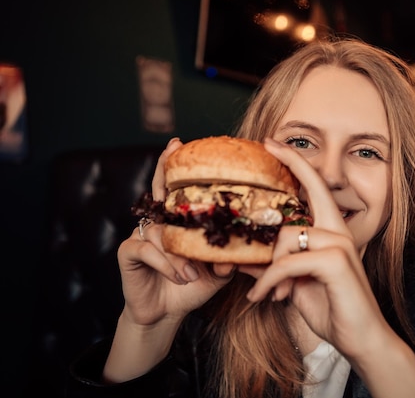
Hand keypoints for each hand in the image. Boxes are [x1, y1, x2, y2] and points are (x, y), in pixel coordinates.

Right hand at [117, 138, 234, 326]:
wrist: (167, 313)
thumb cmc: (193, 285)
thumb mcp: (219, 270)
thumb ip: (228, 257)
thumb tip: (245, 248)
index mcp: (178, 222)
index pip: (176, 190)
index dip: (174, 166)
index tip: (178, 142)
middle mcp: (159, 222)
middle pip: (159, 190)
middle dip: (165, 168)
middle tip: (171, 149)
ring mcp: (142, 234)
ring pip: (161, 230)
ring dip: (179, 254)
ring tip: (192, 274)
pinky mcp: (129, 251)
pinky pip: (147, 248)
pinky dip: (166, 264)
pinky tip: (179, 276)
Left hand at [245, 138, 390, 359]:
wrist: (361, 339)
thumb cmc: (331, 307)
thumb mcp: (296, 283)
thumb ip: (276, 264)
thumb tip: (243, 256)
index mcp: (332, 230)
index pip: (314, 186)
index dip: (294, 161)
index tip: (271, 141)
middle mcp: (338, 231)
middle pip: (297, 204)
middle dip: (273, 204)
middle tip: (254, 210)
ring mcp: (339, 244)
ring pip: (286, 237)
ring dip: (267, 269)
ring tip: (264, 292)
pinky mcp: (335, 262)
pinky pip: (286, 263)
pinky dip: (270, 282)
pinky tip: (264, 298)